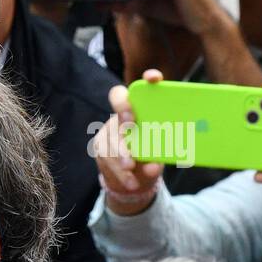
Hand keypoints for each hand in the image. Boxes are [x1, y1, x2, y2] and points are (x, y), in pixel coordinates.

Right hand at [92, 69, 164, 214]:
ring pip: (111, 135)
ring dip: (120, 153)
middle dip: (124, 112)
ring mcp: (110, 129)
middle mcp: (123, 114)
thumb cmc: (152, 158)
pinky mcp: (100, 146)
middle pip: (119, 103)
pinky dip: (119, 171)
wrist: (134, 180)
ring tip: (131, 168)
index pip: (142, 88)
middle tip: (131, 125)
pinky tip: (130, 182)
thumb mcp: (161, 155)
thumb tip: (153, 165)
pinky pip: (105, 156)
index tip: (154, 79)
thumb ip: (159, 156)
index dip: (148, 79)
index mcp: (142, 110)